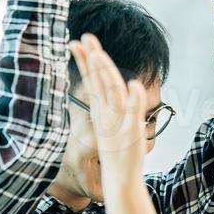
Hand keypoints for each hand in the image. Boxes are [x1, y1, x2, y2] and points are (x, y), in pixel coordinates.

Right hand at [68, 34, 148, 191]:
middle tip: (84, 37)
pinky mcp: (131, 130)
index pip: (92, 79)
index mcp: (102, 108)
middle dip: (92, 58)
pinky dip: (134, 99)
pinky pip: (133, 112)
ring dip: (105, 73)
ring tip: (99, 54)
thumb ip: (114, 103)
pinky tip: (135, 85)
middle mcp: (107, 112)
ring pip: (111, 92)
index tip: (78, 41)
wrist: (120, 176)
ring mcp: (118, 120)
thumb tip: (115, 86)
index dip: (86, 59)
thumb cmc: (118, 149)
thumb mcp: (114, 122)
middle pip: (98, 80)